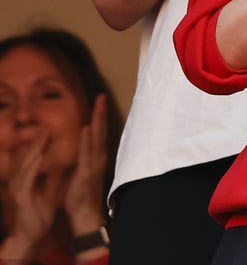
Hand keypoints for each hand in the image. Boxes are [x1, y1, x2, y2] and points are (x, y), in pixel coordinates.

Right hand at [3, 133, 62, 259]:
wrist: (31, 235)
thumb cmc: (38, 213)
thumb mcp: (48, 190)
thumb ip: (52, 177)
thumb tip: (60, 163)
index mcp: (26, 179)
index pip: (32, 158)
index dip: (40, 144)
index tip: (50, 130)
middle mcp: (19, 181)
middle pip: (26, 157)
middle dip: (36, 142)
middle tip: (45, 127)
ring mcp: (17, 188)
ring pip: (24, 164)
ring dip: (34, 149)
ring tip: (43, 136)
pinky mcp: (20, 196)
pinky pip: (26, 177)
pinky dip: (33, 165)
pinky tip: (39, 155)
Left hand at [64, 94, 107, 235]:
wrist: (84, 213)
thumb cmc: (81, 193)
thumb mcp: (82, 171)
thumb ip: (85, 157)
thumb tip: (83, 145)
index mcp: (96, 156)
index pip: (98, 132)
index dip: (98, 116)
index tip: (99, 100)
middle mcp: (99, 157)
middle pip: (100, 130)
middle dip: (100, 112)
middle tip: (101, 95)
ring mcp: (94, 164)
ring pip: (96, 138)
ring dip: (97, 121)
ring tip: (97, 105)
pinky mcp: (88, 172)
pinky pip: (87, 153)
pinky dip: (87, 140)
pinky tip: (86, 129)